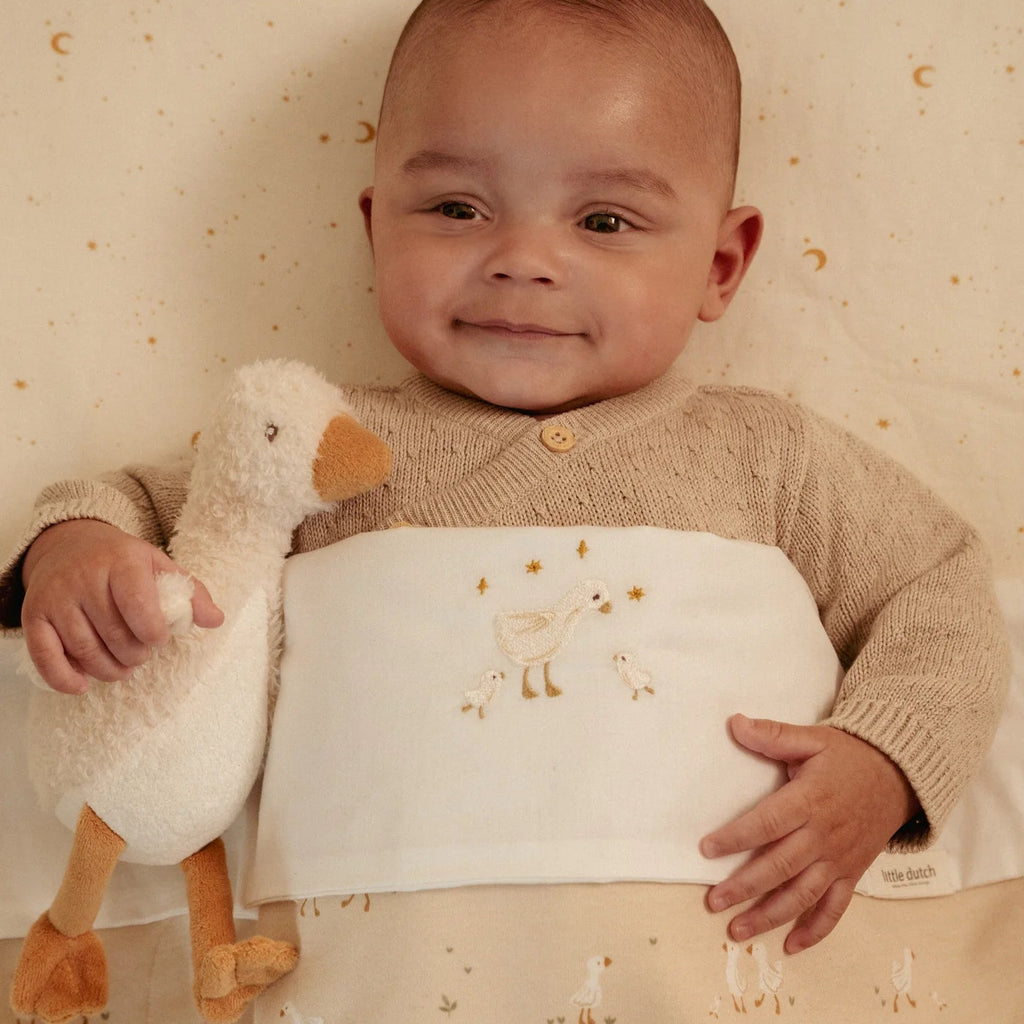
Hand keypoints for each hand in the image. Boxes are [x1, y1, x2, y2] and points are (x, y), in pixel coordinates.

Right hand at [21, 519, 222, 694]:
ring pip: (85, 650)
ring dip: (109, 670)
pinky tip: (82, 686)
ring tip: (123, 668)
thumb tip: (216, 620)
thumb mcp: (158, 565)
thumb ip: (190, 593)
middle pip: (114, 635)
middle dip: (135, 655)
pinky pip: (45, 656)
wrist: (68, 544)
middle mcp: (84, 578)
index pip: (139, 605)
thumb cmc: (122, 561)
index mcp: (122, 562)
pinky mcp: (35, 615)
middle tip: (142, 655)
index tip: (159, 639)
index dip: (154, 633)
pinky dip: (63, 678)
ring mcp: (56, 597)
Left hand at [700, 714, 917, 952]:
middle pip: (780, 866)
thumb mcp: (812, 738)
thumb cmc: (849, 756)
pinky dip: (815, 930)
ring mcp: (839, 858)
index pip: (767, 823)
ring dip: (770, 915)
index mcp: (809, 801)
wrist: (900, 774)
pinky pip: (835, 907)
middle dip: (744, 886)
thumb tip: (734, 723)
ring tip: (738, 930)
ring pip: (802, 894)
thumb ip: (773, 735)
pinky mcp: (852, 872)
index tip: (707, 849)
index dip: (736, 838)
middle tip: (713, 901)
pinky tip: (791, 946)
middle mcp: (823, 835)